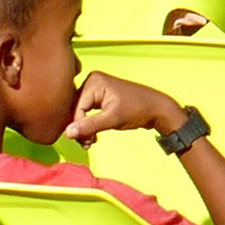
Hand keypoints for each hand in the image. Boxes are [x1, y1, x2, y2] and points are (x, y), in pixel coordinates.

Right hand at [65, 72, 185, 145]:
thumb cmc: (138, 109)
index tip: (86, 141)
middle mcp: (92, 82)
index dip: (78, 127)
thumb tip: (67, 133)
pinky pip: (85, 113)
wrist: (157, 109)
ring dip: (83, 130)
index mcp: (94, 81)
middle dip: (80, 129)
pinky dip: (88, 126)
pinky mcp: (99, 97)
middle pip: (75, 110)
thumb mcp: (112, 119)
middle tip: (88, 144)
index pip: (76, 108)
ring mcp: (95, 89)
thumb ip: (89, 126)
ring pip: (79, 114)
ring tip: (90, 141)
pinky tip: (92, 136)